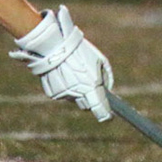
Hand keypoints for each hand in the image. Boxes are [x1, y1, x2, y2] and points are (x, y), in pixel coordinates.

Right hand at [9, 6, 111, 120]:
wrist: (54, 45)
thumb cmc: (81, 51)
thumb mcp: (100, 61)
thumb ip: (107, 77)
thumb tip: (108, 89)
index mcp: (91, 88)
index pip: (100, 110)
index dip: (106, 115)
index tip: (109, 116)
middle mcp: (77, 95)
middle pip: (86, 105)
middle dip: (90, 99)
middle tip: (89, 86)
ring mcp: (64, 95)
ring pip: (74, 99)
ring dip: (76, 91)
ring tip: (73, 73)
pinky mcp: (52, 94)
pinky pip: (62, 95)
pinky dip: (64, 88)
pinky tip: (62, 74)